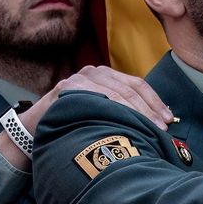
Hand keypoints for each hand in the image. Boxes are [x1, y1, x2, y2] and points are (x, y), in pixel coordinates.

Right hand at [0, 65, 172, 169]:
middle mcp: (95, 73)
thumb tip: (159, 123)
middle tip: (160, 130)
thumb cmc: (74, 121)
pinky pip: (94, 100)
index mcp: (107, 75)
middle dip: (148, 111)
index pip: (138, 85)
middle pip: (129, 90)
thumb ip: (124, 111)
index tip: (168, 121)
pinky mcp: (66, 89)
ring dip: (133, 114)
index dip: (155, 103)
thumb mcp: (102, 111)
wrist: (34, 127)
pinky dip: (110, 113)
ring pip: (114, 95)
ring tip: (145, 130)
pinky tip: (120, 125)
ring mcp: (79, 79)